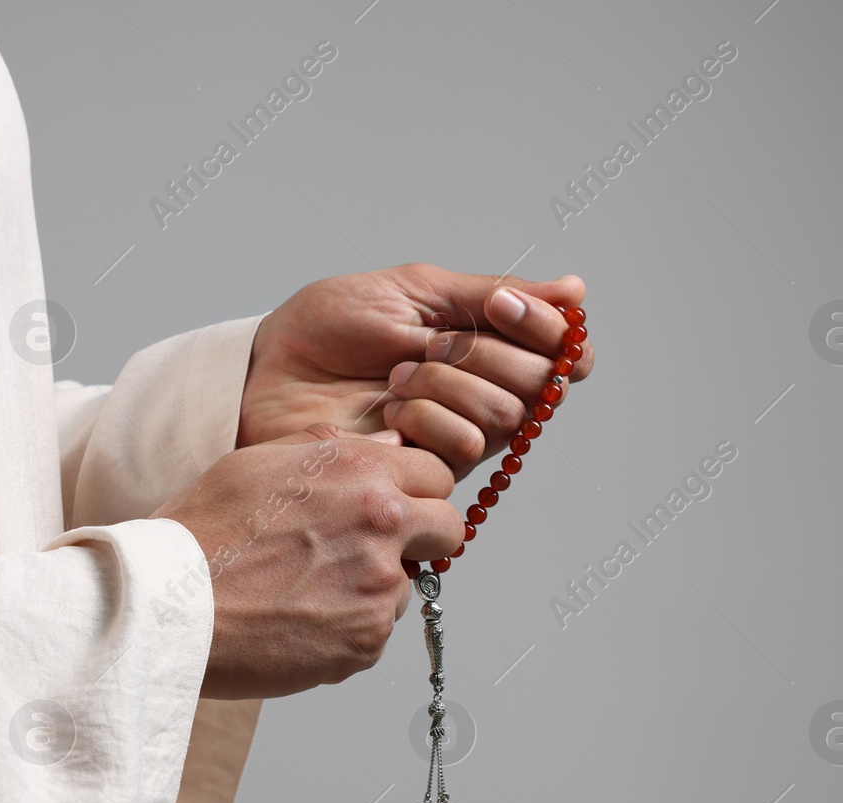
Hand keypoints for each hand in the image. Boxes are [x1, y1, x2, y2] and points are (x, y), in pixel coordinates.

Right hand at [152, 423, 461, 699]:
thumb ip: (329, 450)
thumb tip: (384, 446)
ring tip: (306, 592)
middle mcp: (381, 521)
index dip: (413, 492)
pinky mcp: (366, 639)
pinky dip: (346, 631)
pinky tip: (296, 620)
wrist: (167, 606)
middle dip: (420, 539)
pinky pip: (375, 632)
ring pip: (407, 586)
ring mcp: (378, 584)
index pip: (435, 474)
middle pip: (447, 528)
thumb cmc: (199, 535)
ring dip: (373, 589)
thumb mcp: (255, 462)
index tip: (392, 508)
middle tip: (370, 552)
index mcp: (357, 469)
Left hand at [239, 264, 593, 478]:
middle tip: (428, 345)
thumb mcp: (413, 292)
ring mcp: (456, 436)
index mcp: (484, 346)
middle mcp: (480, 395)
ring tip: (395, 377)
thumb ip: (491, 294)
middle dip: (483, 354)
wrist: (269, 369)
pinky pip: (464, 448)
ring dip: (446, 385)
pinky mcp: (427, 473)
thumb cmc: (328, 328)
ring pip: (505, 415)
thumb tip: (574, 290)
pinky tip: (388, 416)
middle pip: (540, 384)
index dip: (550, 331)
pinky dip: (426, 420)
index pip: (563, 351)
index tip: (502, 307)